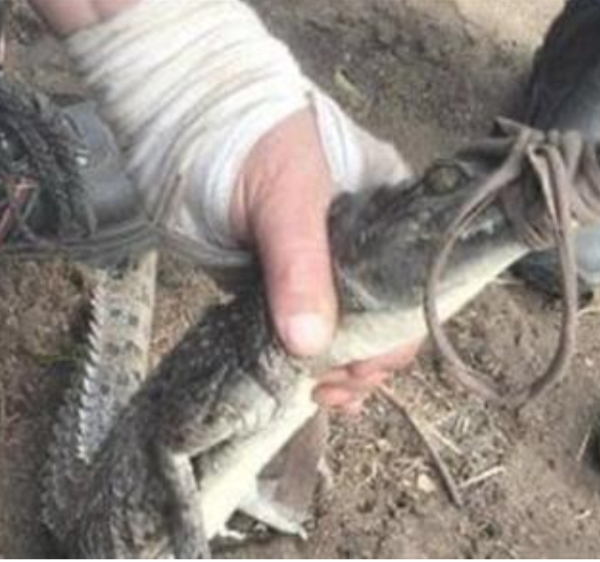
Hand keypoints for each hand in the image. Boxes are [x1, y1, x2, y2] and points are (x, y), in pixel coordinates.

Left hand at [231, 109, 420, 413]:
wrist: (188, 128)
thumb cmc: (254, 146)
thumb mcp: (286, 203)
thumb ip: (299, 269)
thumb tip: (309, 345)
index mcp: (388, 225)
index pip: (411, 293)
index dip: (393, 337)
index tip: (361, 366)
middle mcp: (364, 254)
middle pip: (384, 324)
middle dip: (365, 364)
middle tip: (332, 387)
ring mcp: (322, 272)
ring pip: (347, 336)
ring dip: (339, 373)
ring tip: (319, 395)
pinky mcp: (282, 287)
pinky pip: (304, 334)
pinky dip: (305, 364)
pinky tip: (302, 387)